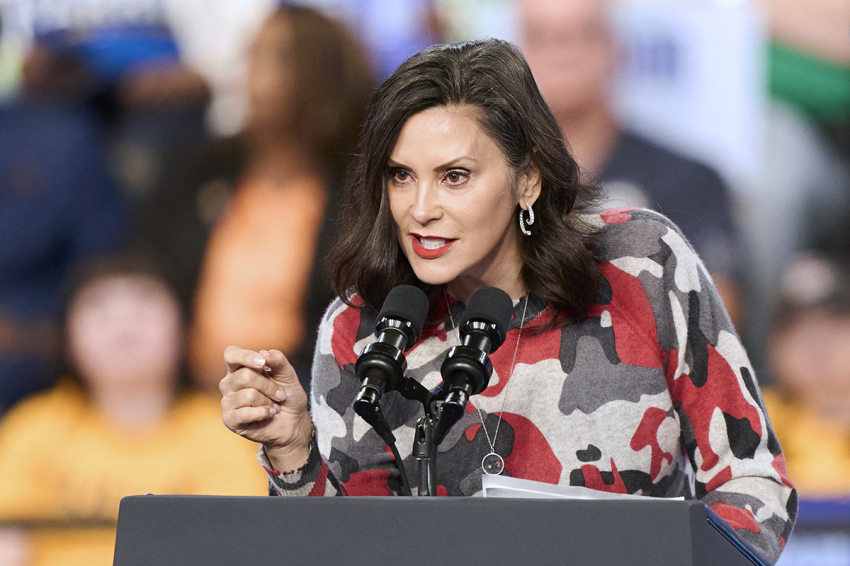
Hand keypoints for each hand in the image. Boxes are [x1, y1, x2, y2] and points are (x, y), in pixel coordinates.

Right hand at [220, 347, 311, 471]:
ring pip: (248, 395)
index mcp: (240, 368)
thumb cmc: (287, 396)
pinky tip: (269, 414)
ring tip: (273, 406)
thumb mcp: (288, 375)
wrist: (293, 422)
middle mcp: (229, 383)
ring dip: (268, 401)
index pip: (231, 354)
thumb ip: (278, 360)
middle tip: (280, 395)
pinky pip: (246, 413)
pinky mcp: (229, 419)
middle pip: (245, 375)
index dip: (245, 356)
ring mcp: (227, 401)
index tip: (263, 363)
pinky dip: (264, 413)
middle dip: (269, 386)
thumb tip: (264, 353)